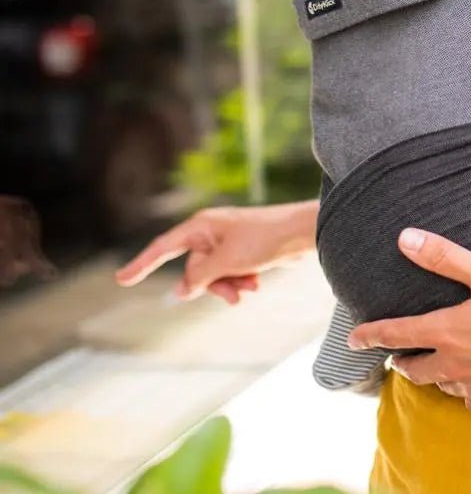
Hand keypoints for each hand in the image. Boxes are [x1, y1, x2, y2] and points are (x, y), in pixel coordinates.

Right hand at [115, 201, 317, 303]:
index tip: (121, 279)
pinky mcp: (241, 253)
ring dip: (229, 286)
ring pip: (212, 277)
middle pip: (193, 271)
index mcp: (202, 226)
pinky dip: (240, 282)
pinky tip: (256, 283)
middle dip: (211, 286)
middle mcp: (210, 233)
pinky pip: (229, 275)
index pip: (164, 248)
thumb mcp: (227, 261)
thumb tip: (182, 291)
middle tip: (234, 291)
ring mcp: (226, 244)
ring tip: (250, 286)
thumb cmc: (264, 239)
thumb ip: (200, 277)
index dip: (142, 264)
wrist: (302, 234)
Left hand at [346, 229, 470, 411]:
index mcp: (447, 332)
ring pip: (440, 384)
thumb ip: (445, 256)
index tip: (353, 340)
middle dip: (401, 360)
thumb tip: (404, 238)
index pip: (396, 334)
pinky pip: (469, 398)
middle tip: (397, 354)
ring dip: (432, 374)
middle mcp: (453, 365)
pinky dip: (463, 388)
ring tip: (435, 364)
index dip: (371, 335)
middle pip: (413, 369)